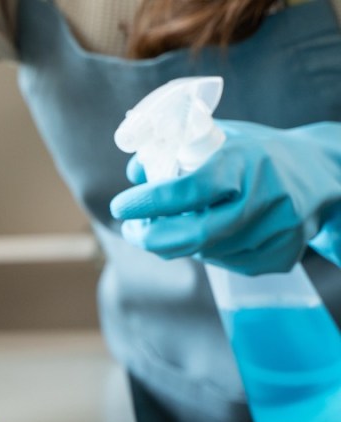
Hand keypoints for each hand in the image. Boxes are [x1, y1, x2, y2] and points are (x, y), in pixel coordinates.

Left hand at [110, 120, 340, 274]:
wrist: (320, 174)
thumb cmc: (255, 153)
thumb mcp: (218, 137)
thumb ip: (172, 150)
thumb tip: (134, 174)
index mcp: (244, 162)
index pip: (189, 189)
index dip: (148, 202)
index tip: (120, 206)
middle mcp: (264, 198)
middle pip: (195, 235)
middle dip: (151, 238)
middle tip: (131, 231)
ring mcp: (276, 232)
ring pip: (206, 253)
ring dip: (178, 244)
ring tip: (172, 226)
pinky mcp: (280, 256)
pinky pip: (227, 264)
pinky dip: (208, 252)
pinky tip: (211, 234)